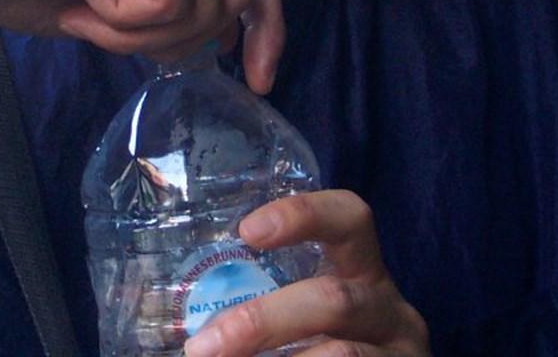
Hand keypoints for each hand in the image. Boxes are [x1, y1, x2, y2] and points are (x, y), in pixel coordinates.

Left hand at [182, 191, 429, 356]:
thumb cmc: (314, 347)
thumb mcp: (300, 325)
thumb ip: (250, 311)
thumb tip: (166, 325)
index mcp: (364, 276)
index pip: (351, 219)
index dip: (303, 215)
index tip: (246, 231)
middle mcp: (391, 313)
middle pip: (334, 299)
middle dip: (262, 323)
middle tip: (202, 347)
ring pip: (342, 356)